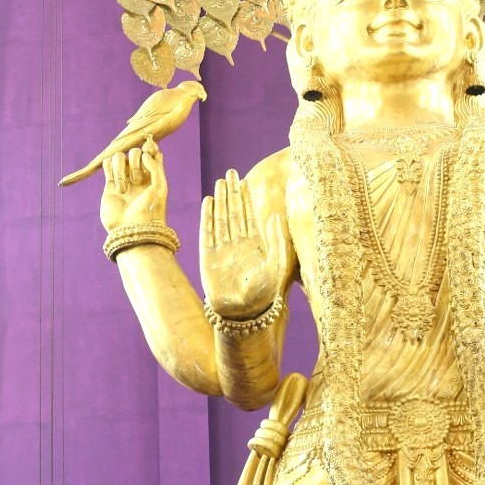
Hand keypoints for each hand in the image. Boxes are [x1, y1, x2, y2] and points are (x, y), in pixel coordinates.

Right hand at [101, 138, 166, 232]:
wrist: (132, 229)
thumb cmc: (150, 210)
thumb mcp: (159, 187)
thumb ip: (155, 167)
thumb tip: (144, 152)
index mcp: (153, 175)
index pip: (150, 152)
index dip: (149, 147)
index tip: (148, 150)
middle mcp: (138, 175)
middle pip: (134, 152)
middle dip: (135, 163)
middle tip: (137, 182)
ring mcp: (124, 179)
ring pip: (119, 157)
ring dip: (121, 169)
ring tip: (123, 190)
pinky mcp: (109, 184)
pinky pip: (107, 164)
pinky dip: (109, 167)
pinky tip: (114, 183)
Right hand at [201, 170, 287, 319]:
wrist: (242, 312)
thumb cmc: (263, 292)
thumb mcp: (276, 264)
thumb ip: (277, 240)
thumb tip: (275, 216)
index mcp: (254, 245)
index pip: (249, 215)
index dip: (246, 198)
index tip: (243, 180)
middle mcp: (237, 245)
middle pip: (233, 212)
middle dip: (232, 193)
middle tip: (230, 172)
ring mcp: (222, 250)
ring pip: (220, 219)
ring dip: (220, 200)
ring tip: (219, 182)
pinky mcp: (208, 257)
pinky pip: (207, 232)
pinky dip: (208, 217)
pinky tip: (208, 202)